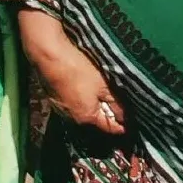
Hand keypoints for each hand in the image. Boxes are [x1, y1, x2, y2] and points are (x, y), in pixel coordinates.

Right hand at [18, 11, 124, 134]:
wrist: (48, 54)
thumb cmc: (78, 69)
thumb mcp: (103, 85)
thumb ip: (117, 103)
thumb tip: (127, 116)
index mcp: (87, 118)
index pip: (110, 128)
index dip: (124, 124)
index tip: (134, 120)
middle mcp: (72, 118)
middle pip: (97, 120)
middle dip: (110, 113)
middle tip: (122, 102)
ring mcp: (61, 108)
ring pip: (85, 110)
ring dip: (96, 104)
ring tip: (105, 91)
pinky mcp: (54, 97)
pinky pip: (74, 102)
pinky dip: (83, 97)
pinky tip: (86, 85)